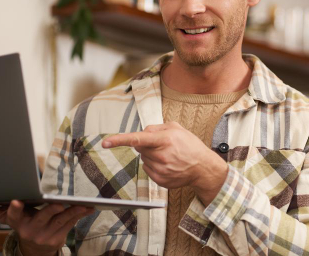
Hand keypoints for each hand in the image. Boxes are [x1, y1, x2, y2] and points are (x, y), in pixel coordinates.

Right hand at [0, 200, 93, 255]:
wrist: (34, 249)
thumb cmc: (21, 225)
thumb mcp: (5, 218)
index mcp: (17, 223)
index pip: (14, 216)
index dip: (15, 209)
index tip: (16, 202)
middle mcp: (31, 230)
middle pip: (42, 217)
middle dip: (50, 210)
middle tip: (58, 203)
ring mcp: (46, 235)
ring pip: (60, 221)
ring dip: (72, 212)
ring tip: (82, 203)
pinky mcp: (58, 237)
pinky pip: (70, 224)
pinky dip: (79, 215)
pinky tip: (88, 208)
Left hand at [102, 122, 227, 202]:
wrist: (203, 168)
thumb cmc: (190, 145)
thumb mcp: (176, 128)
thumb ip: (156, 127)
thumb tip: (142, 133)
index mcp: (164, 140)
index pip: (137, 139)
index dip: (119, 140)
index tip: (105, 143)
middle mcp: (161, 156)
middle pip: (139, 148)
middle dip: (146, 144)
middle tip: (163, 145)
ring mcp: (160, 170)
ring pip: (143, 158)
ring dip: (151, 155)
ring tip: (168, 156)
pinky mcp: (159, 180)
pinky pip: (147, 169)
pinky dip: (154, 165)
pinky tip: (168, 164)